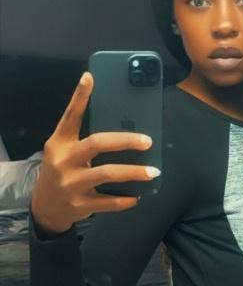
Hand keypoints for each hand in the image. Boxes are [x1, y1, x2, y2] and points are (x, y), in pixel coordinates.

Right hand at [30, 71, 156, 234]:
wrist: (45, 208)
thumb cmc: (62, 171)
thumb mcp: (64, 152)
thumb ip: (84, 139)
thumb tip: (123, 125)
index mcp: (59, 143)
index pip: (70, 116)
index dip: (79, 97)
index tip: (90, 78)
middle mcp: (63, 161)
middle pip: (96, 144)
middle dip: (125, 140)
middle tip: (148, 141)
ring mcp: (71, 184)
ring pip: (107, 174)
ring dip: (133, 172)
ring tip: (154, 172)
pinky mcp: (80, 204)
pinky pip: (108, 201)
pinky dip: (126, 200)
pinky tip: (137, 196)